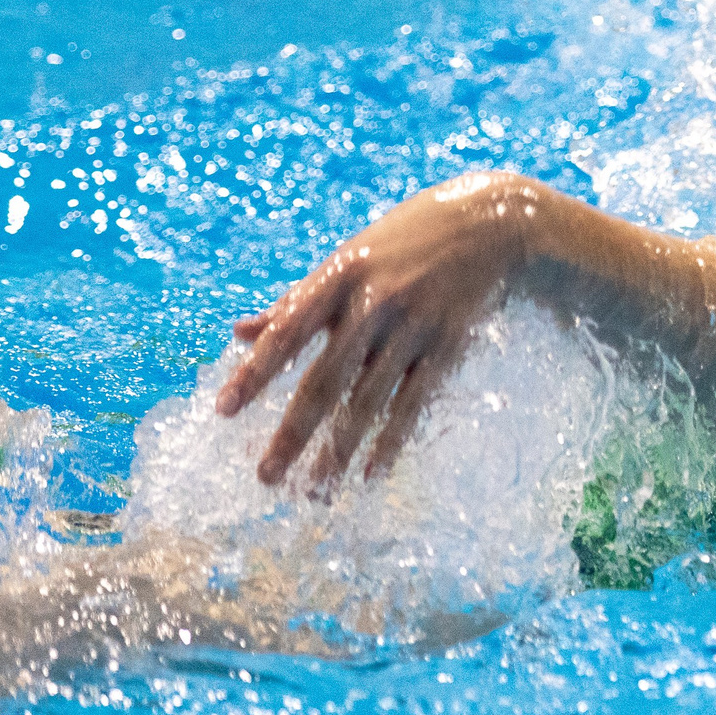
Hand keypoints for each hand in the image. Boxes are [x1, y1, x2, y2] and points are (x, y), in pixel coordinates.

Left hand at [217, 173, 546, 488]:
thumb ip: (296, 300)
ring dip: (340, 450)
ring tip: (315, 491)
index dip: (255, 372)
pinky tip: (372, 473)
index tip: (224, 410)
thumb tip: (239, 333)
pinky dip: (392, 440)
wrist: (491, 223)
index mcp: (340, 275)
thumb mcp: (347, 260)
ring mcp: (414, 325)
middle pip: (326, 379)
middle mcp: (374, 301)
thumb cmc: (404, 242)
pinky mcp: (448, 345)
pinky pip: (414, 402)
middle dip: (294, 432)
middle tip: (267, 477)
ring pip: (369, 400)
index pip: (288, 331)